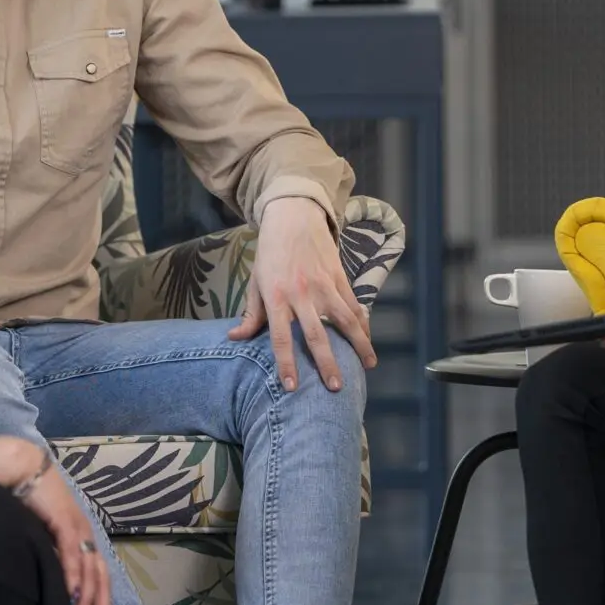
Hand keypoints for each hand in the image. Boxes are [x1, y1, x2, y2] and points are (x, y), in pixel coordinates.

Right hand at [0, 436, 112, 604]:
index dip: (101, 604)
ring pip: (89, 569)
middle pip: (100, 578)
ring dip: (88, 598)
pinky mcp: (63, 520)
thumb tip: (48, 588)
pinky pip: (71, 550)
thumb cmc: (25, 503)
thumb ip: (47, 559)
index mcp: (81, 539)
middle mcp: (85, 535)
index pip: (97, 577)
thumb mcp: (39, 538)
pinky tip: (72, 592)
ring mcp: (77, 527)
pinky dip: (72, 572)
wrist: (20, 468)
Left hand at [230, 199, 376, 391]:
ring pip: (345, 320)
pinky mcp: (340, 277)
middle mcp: (301, 294)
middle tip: (336, 388)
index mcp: (276, 297)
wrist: (293, 217)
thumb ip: (251, 313)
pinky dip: (363, 324)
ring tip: (368, 366)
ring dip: (358, 344)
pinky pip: (354, 304)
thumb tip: (235, 338)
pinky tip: (368, 340)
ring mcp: (324, 285)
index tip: (292, 387)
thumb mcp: (255, 281)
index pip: (280, 337)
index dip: (286, 363)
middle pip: (316, 335)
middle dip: (327, 363)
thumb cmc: (270, 252)